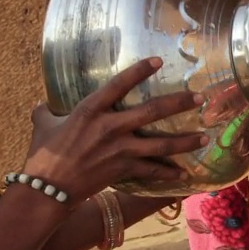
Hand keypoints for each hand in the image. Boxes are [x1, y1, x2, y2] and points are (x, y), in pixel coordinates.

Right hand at [23, 58, 205, 206]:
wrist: (47, 189)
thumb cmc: (43, 154)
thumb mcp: (43, 125)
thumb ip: (48, 111)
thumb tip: (44, 104)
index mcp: (90, 110)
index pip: (119, 84)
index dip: (139, 71)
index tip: (159, 61)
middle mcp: (109, 127)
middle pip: (152, 111)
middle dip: (179, 103)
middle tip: (200, 98)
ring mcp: (119, 149)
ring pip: (161, 144)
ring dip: (185, 141)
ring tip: (205, 138)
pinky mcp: (124, 169)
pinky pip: (152, 170)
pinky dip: (169, 173)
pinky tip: (185, 174)